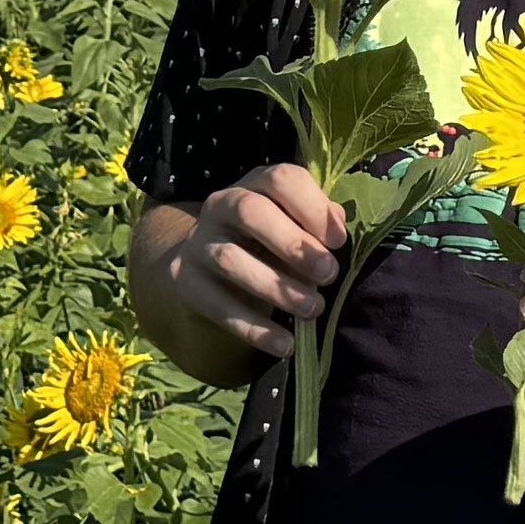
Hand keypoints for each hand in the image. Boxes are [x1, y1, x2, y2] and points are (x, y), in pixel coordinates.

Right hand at [153, 166, 345, 357]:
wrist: (204, 265)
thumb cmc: (267, 242)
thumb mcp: (293, 225)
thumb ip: (318, 222)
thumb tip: (337, 228)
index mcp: (255, 185)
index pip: (281, 179)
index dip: (313, 208)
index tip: (339, 242)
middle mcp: (221, 205)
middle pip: (250, 211)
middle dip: (293, 244)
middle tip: (328, 275)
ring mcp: (198, 242)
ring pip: (231, 260)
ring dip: (277, 288)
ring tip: (313, 309)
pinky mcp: (185, 281)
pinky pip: (217, 305)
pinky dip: (255, 328)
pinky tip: (285, 344)